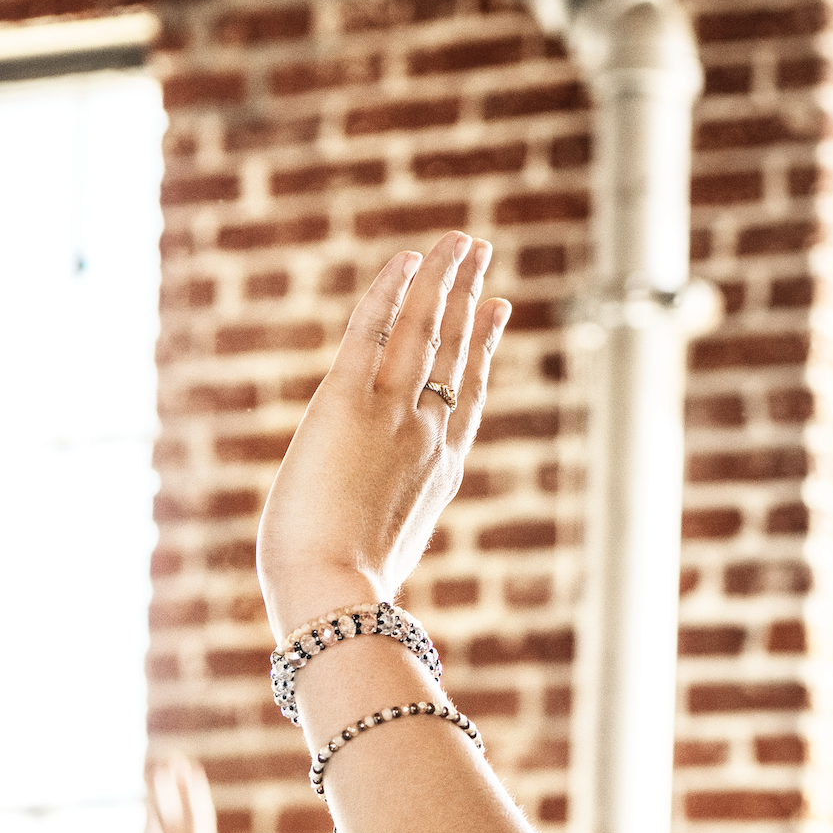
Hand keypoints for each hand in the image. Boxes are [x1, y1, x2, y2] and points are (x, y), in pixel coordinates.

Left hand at [255, 232, 509, 636]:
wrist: (337, 593)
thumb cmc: (344, 593)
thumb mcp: (374, 553)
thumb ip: (381, 529)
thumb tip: (362, 553)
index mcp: (440, 471)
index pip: (468, 396)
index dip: (482, 347)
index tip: (495, 311)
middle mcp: (428, 433)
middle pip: (456, 351)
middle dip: (470, 297)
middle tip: (481, 254)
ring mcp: (394, 414)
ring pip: (426, 329)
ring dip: (445, 277)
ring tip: (460, 239)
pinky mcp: (347, 401)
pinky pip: (375, 330)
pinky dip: (393, 290)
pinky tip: (408, 259)